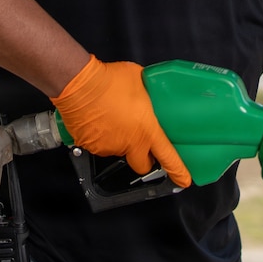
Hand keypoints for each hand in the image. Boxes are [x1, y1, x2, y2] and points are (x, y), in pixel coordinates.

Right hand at [51, 55, 190, 186]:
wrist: (79, 84)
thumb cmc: (110, 81)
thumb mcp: (141, 81)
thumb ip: (149, 94)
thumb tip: (152, 92)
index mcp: (146, 130)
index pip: (167, 156)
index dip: (177, 171)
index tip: (183, 179)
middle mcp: (128, 143)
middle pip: (142, 165)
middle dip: (144, 159)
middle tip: (142, 146)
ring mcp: (108, 147)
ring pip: (119, 151)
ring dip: (120, 141)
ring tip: (114, 119)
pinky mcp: (90, 146)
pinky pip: (99, 145)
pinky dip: (101, 136)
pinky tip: (100, 120)